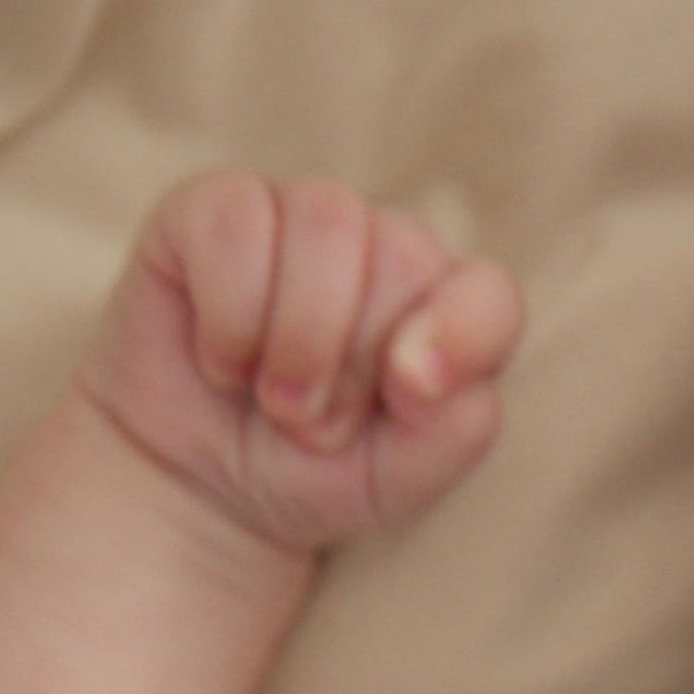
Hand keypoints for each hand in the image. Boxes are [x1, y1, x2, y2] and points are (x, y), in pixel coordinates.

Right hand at [76, 172, 524, 553]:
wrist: (202, 484)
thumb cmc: (312, 472)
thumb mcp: (393, 481)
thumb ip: (449, 432)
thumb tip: (424, 371)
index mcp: (445, 309)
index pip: (490, 296)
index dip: (460, 338)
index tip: (410, 394)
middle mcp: (381, 245)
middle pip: (400, 257)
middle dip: (352, 366)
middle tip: (313, 425)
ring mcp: (298, 213)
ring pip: (327, 221)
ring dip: (297, 339)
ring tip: (273, 398)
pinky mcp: (214, 209)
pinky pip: (235, 227)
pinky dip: (229, 316)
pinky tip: (222, 360)